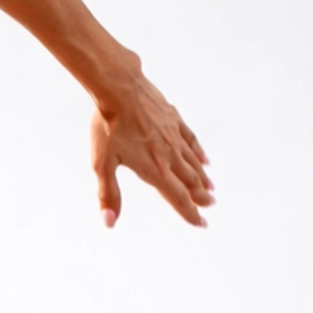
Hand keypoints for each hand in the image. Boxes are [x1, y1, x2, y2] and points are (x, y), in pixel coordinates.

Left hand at [90, 72, 212, 228]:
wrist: (120, 89)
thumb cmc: (108, 126)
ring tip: (210, 188)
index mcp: (154, 170)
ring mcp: (174, 137)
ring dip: (202, 178)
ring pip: (193, 163)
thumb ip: (108, 193)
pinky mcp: (174, 120)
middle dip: (200, 197)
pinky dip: (199, 153)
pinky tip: (204, 160)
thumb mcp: (102, 164)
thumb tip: (109, 221)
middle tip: (210, 206)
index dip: (190, 213)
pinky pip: (191, 141)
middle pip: (190, 182)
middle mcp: (170, 156)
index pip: (177, 198)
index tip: (201, 223)